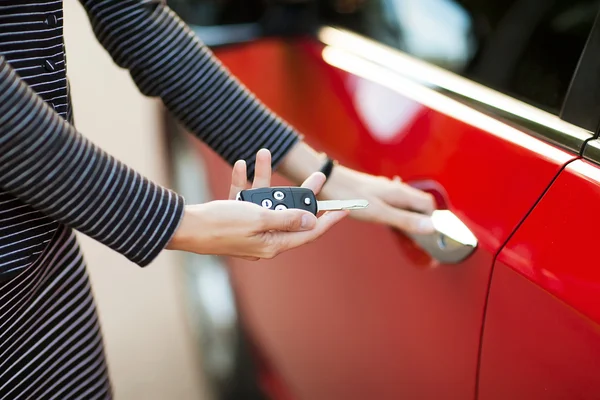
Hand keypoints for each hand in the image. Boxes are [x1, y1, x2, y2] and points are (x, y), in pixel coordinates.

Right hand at [167, 149, 348, 258]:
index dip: (328, 220)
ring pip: (267, 200)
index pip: (309, 232)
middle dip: (302, 191)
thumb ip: (287, 219)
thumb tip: (311, 221)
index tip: (345, 209)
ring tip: (264, 154)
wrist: (184, 227)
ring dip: (265, 178)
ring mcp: (249, 228)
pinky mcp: (235, 218)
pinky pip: (246, 199)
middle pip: (291, 212)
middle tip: (318, 173)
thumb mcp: (259, 219)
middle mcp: (264, 238)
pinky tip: (242, 165)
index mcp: (273, 244)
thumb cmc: (220, 225)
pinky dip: (245, 183)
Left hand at [320, 165, 436, 234]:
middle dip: (423, 219)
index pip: (428, 204)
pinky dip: (397, 212)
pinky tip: (388, 219)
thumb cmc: (350, 197)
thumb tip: (432, 227)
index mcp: (400, 192)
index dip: (433, 219)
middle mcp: (395, 188)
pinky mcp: (374, 191)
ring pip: (406, 202)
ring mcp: (385, 189)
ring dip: (410, 216)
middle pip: (419, 203)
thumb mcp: (379, 213)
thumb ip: (405, 220)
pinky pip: (394, 202)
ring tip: (406, 232)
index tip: (429, 236)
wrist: (327, 181)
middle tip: (418, 238)